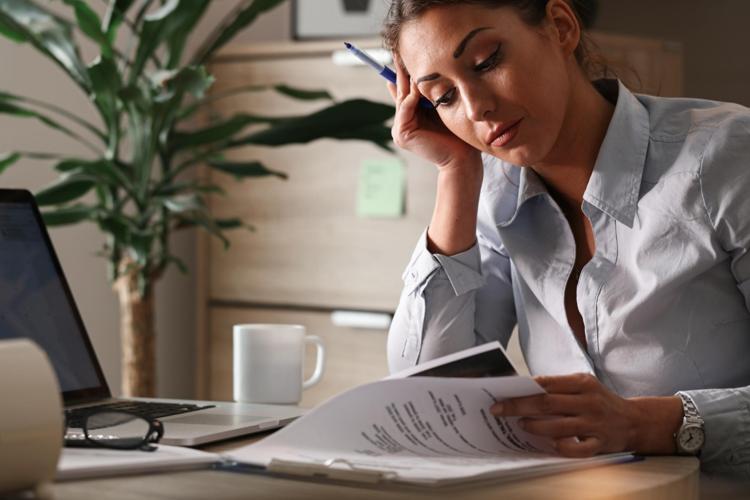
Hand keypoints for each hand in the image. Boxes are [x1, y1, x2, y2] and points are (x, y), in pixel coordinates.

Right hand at [387, 55, 478, 169]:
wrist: (462, 158)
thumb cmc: (457, 134)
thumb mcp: (442, 107)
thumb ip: (429, 94)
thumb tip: (422, 72)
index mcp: (410, 117)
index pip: (405, 90)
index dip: (404, 72)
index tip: (405, 52)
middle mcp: (402, 123)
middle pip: (401, 90)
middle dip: (402, 70)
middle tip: (400, 48)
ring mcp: (399, 129)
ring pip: (404, 97)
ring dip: (408, 79)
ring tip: (411, 59)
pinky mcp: (402, 134)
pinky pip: (406, 108)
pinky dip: (412, 95)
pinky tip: (418, 81)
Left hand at [490, 373, 683, 456]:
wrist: (635, 420)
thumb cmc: (600, 401)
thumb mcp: (582, 385)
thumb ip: (558, 386)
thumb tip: (522, 388)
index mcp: (582, 383)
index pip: (546, 383)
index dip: (521, 389)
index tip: (501, 392)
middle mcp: (589, 402)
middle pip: (547, 404)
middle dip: (518, 407)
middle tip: (498, 410)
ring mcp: (595, 424)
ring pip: (558, 426)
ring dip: (535, 426)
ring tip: (520, 424)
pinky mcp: (601, 443)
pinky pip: (578, 449)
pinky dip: (562, 447)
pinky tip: (550, 445)